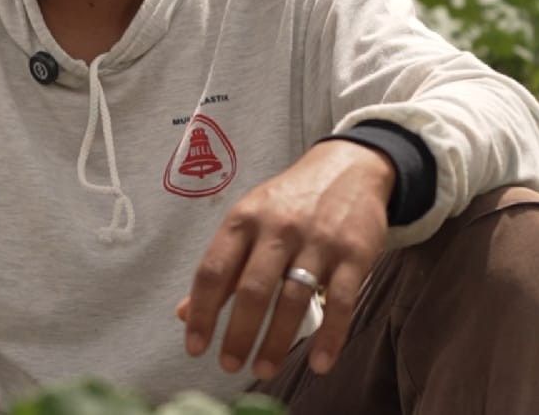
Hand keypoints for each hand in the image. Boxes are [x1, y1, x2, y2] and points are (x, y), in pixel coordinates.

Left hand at [176, 140, 392, 380]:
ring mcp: (318, 241)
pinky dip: (330, 337)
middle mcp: (278, 228)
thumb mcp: (247, 221)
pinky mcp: (354, 253)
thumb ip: (221, 267)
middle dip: (238, 334)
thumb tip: (183, 312)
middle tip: (228, 366)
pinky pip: (342, 301)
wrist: (347, 168)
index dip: (200, 312)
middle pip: (252, 289)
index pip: (213, 270)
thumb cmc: (288, 202)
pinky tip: (318, 363)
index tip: (195, 347)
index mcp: (243, 220)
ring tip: (264, 370)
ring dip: (277, 341)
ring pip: (293, 298)